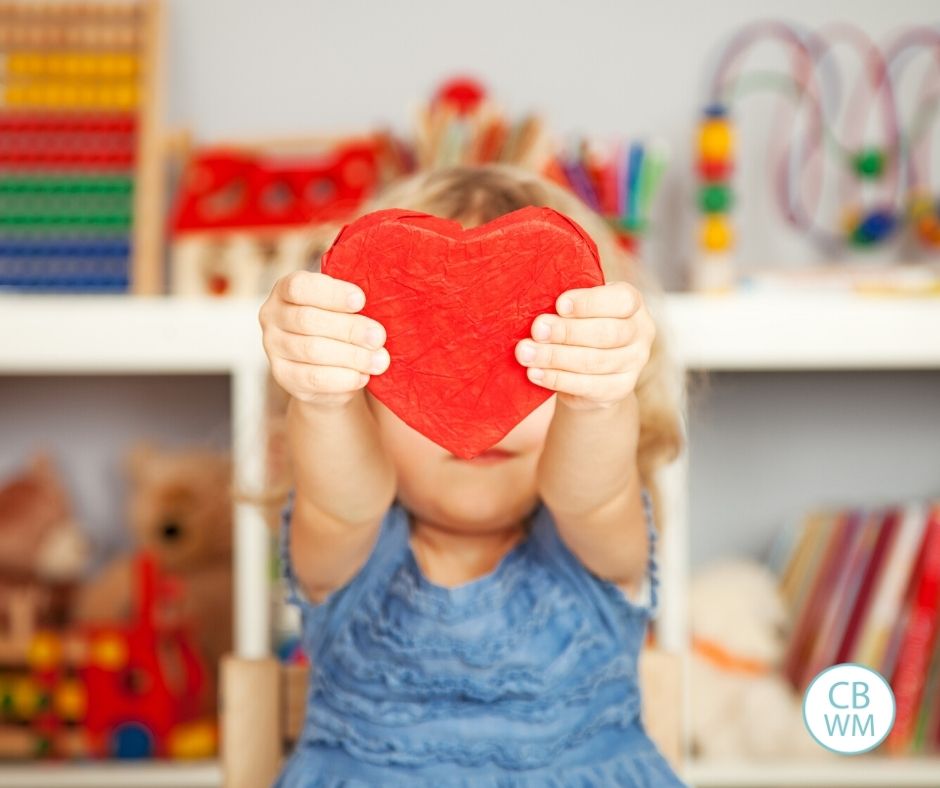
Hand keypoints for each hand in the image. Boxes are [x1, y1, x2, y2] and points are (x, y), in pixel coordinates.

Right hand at [259, 271, 389, 407]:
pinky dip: (342, 378)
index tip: (361, 300)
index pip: (300, 286)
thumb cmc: (341, 325)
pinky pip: (313, 378)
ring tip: (379, 360)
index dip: (331, 293)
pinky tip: (363, 376)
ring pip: (312, 350)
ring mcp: (274, 347)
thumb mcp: (345, 308)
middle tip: (379, 337)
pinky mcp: (283, 376)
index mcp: (286, 289)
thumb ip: (354, 305)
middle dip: (349, 329)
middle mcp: (272, 316)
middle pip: (308, 320)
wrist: (328, 368)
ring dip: (351, 356)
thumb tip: (382, 309)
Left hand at [514, 280, 653, 410]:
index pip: (622, 300)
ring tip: (526, 353)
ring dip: (555, 357)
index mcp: (634, 304)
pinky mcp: (619, 389)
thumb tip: (536, 307)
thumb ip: (568, 305)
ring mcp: (634, 364)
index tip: (559, 305)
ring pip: (594, 362)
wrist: (590, 371)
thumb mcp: (579, 309)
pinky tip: (534, 373)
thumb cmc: (580, 325)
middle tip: (537, 330)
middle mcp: (641, 333)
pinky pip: (586, 386)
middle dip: (567, 332)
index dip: (590, 302)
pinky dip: (556, 379)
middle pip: (607, 333)